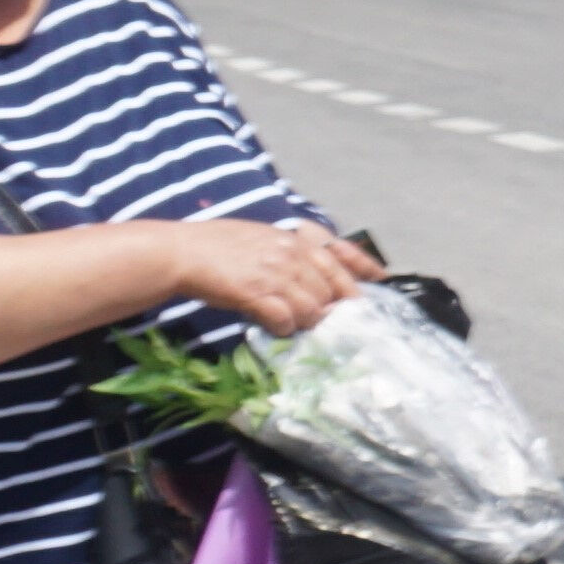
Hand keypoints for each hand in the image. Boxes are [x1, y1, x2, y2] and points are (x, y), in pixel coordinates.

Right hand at [177, 221, 377, 336]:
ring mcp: (276, 274)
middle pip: (331, 289)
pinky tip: (276, 328)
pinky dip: (285, 328)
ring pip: (313, 308)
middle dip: (332, 308)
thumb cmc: (217, 244)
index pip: (340, 254)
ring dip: (307, 322)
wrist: (182, 252)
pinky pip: (285, 320)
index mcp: (294, 239)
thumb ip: (289, 250)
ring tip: (294, 324)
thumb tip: (309, 272)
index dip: (363, 269)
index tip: (381, 280)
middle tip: (328, 321)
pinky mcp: (257, 294)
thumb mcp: (262, 236)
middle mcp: (291, 254)